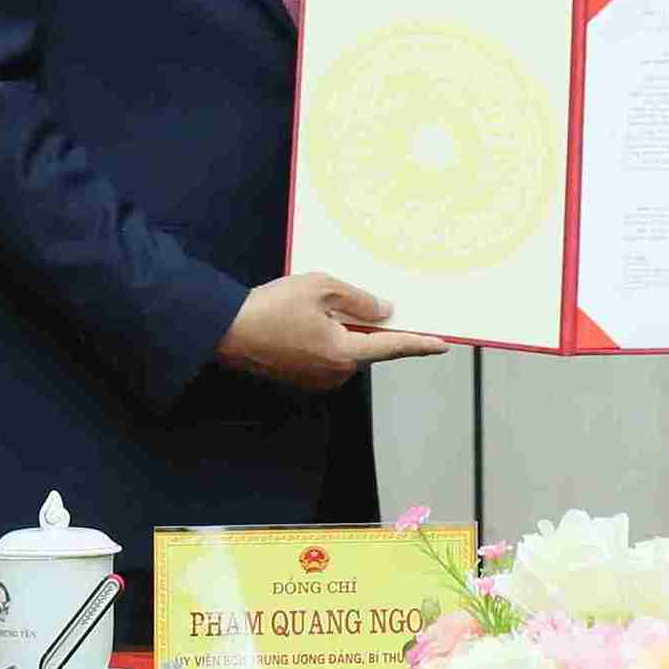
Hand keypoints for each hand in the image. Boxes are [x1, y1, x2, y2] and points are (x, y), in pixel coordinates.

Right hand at [215, 273, 449, 389]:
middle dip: (367, 326)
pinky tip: (307, 320)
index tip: (442, 344)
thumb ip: (360, 300)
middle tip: (358, 302)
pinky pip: (327, 356)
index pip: (393, 347)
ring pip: (346, 351)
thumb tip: (386, 311)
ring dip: (344, 331)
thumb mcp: (322, 288)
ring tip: (317, 307)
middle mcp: (335, 373)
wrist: (225, 331)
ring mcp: (317, 379)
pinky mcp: (301, 378)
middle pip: (367, 348)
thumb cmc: (272, 307)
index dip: (420, 344)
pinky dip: (327, 339)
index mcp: (344, 353)